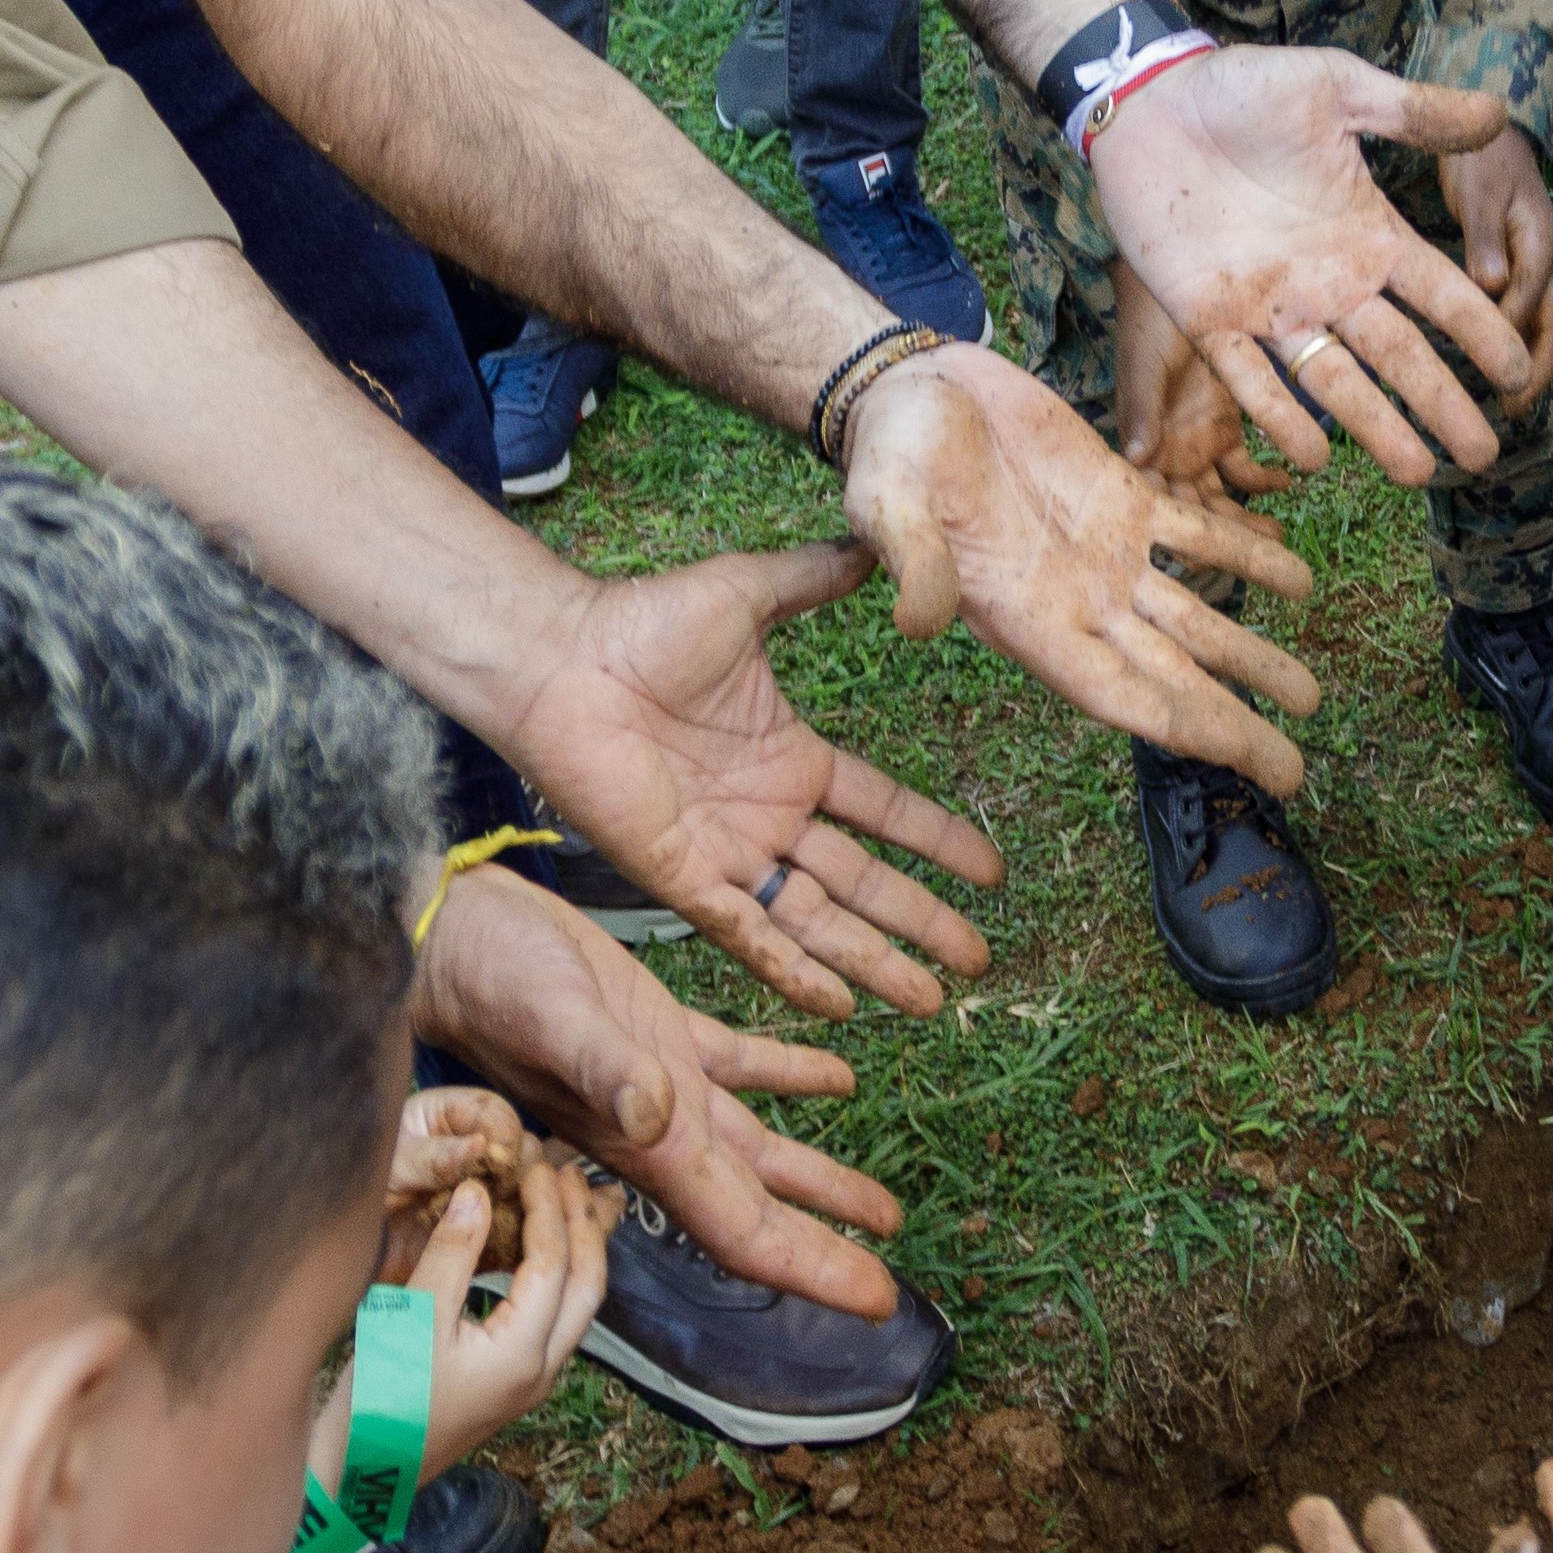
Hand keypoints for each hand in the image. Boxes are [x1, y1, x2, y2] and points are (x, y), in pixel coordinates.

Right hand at [380, 1154, 616, 1474]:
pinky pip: (555, 1318)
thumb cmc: (377, 1401)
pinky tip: (533, 1248)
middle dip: (584, 1225)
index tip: (538, 1164)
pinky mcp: (513, 1383)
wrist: (359, 1473)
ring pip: (578, 1305)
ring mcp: (530, 1382)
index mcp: (521, 1355)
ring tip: (567, 1200)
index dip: (550, 1207)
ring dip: (577, 1249)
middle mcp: (541, 1372)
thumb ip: (451, 1253)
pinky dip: (557, 1274)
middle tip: (569, 1173)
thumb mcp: (409, 1318)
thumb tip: (479, 1191)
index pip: (555, 1264)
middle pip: (588, 1286)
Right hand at [408, 864, 910, 1316]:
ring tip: (882, 1211)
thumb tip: (657, 1115)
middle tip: (891, 1286)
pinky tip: (840, 1076)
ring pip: (757, 1149)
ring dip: (819, 1179)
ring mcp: (661, 1083)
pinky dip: (792, 1074)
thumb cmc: (488, 979)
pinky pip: (739, 1066)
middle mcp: (661, 1128)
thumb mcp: (554, 1016)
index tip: (877, 1301)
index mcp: (646, 1143)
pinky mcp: (657, 1030)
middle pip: (759, 1208)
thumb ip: (604, 1067)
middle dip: (826, 1246)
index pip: (742, 1230)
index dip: (811, 1270)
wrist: (445, 935)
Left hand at [494, 544, 1009, 1017]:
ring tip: (926, 1001)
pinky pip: (746, 934)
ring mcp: (726, 852)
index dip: (939, 844)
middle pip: (864, 885)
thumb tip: (879, 548)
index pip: (886, 813)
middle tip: (977, 964)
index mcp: (791, 760)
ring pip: (816, 921)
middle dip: (922, 924)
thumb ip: (815, 577)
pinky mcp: (678, 877)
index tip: (991, 874)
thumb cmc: (642, 624)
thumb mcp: (750, 592)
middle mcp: (767, 816)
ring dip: (873, 962)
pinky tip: (839, 1004)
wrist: (561, 661)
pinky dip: (792, 970)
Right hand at [842, 343, 1330, 792]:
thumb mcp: (886, 505)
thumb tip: (920, 623)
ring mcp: (1107, 553)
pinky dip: (1248, 556)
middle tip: (1294, 771)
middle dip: (1231, 722)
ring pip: (1195, 616)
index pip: (1117, 692)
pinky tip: (1300, 581)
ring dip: (1251, 656)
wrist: (910, 388)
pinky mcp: (1122, 494)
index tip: (1236, 759)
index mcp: (1026, 621)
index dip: (1178, 726)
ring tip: (1311, 698)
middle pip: (1171, 676)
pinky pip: (1197, 534)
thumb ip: (912, 563)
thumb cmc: (888, 455)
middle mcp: (1078, 602)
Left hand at [1088, 45, 1544, 484]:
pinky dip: (1280, 415)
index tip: (1519, 374)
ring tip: (1417, 472)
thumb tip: (1499, 113)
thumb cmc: (1243, 89)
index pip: (1440, 295)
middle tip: (1483, 455)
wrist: (1149, 102)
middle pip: (1399, 356)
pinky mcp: (1210, 318)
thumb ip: (1412, 110)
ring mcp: (1271, 306)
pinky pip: (1250, 377)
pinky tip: (1314, 457)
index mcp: (1366, 233)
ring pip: (1335, 380)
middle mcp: (1328, 281)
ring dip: (1376, 427)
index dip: (1480, 335)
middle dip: (1442, 405)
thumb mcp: (1338, 88)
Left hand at [1439, 137, 1552, 406]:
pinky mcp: (1526, 272)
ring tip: (1512, 405)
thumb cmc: (1481, 160)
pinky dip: (1524, 349)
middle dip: (1541, 371)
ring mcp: (1540, 270)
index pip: (1529, 302)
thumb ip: (1483, 237)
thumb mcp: (1478, 191)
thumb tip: (1493, 285)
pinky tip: (1501, 371)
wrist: (1493, 137)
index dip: (1509, 340)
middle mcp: (1548, 263)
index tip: (1490, 377)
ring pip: (1551, 328)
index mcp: (1539, 244)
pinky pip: (1533, 319)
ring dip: (1537, 367)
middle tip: (1513, 410)